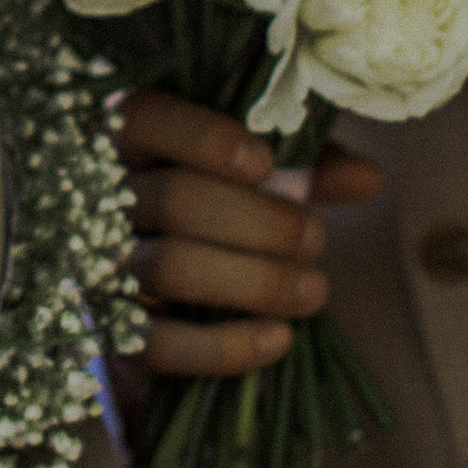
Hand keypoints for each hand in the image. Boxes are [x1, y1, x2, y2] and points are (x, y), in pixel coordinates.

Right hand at [121, 91, 386, 377]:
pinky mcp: (109, 329)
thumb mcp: (253, 164)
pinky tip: (279, 339)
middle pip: (175, 201)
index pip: (146, 120)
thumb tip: (370, 179)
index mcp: (124, 134)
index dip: (204, 140)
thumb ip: (304, 164)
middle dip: (261, 223)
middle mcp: (98, 194)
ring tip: (316, 290)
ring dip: (257, 282)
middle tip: (316, 237)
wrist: (147, 260)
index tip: (263, 164)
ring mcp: (97, 263)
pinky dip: (224, 348)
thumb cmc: (210, 191)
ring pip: (171, 269)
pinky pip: (157, 345)